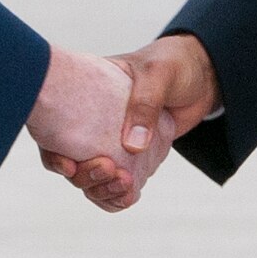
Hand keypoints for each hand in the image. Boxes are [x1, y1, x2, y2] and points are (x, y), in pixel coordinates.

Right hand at [40, 34, 219, 210]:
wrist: (202, 74)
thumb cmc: (173, 62)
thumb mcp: (158, 74)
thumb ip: (145, 104)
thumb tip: (131, 146)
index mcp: (90, 95)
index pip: (58, 127)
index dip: (54, 151)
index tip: (69, 163)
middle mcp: (95, 122)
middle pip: (72, 160)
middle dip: (85, 174)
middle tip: (109, 169)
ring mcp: (113, 141)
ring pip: (93, 176)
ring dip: (102, 188)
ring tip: (124, 184)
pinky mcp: (133, 156)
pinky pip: (117, 182)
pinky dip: (118, 195)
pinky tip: (129, 195)